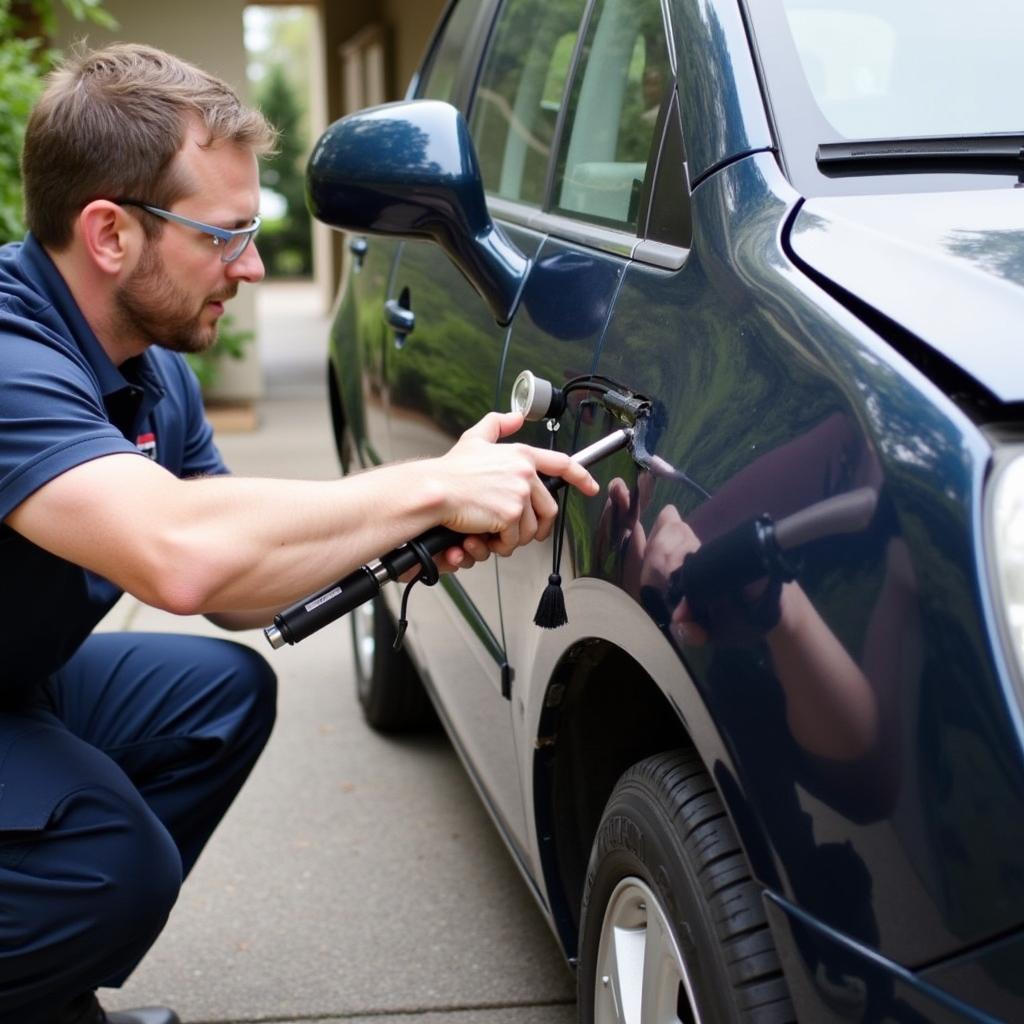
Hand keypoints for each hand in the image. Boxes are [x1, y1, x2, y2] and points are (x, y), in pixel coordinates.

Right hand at [434, 411, 598, 555]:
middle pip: (548, 509)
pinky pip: (513, 540)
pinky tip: (485, 537)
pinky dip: (499, 545)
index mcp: (522, 455)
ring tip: (494, 533)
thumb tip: (516, 417)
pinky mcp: (510, 515)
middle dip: (535, 525)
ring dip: (512, 537)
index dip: (581, 477)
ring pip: (529, 528)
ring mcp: (519, 494)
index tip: (591, 487)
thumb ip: (497, 425)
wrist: (435, 490)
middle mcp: (525, 473)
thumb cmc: (452, 471)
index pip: (563, 464)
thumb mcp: (475, 439)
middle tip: (517, 532)